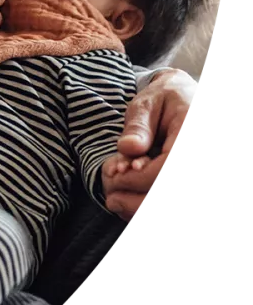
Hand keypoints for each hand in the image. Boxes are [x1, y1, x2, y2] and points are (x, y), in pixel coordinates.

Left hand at [103, 68, 197, 219]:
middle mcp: (194, 151)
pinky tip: (129, 200)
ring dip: (141, 206)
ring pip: (165, 198)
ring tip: (116, 202)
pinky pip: (164, 192)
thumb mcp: (148, 102)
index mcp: (190, 133)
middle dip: (138, 201)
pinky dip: (146, 203)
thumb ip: (139, 125)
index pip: (167, 168)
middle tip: (111, 199)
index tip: (115, 174)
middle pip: (167, 190)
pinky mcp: (180, 168)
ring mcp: (192, 166)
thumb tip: (128, 148)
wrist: (186, 97)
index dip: (140, 178)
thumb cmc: (165, 97)